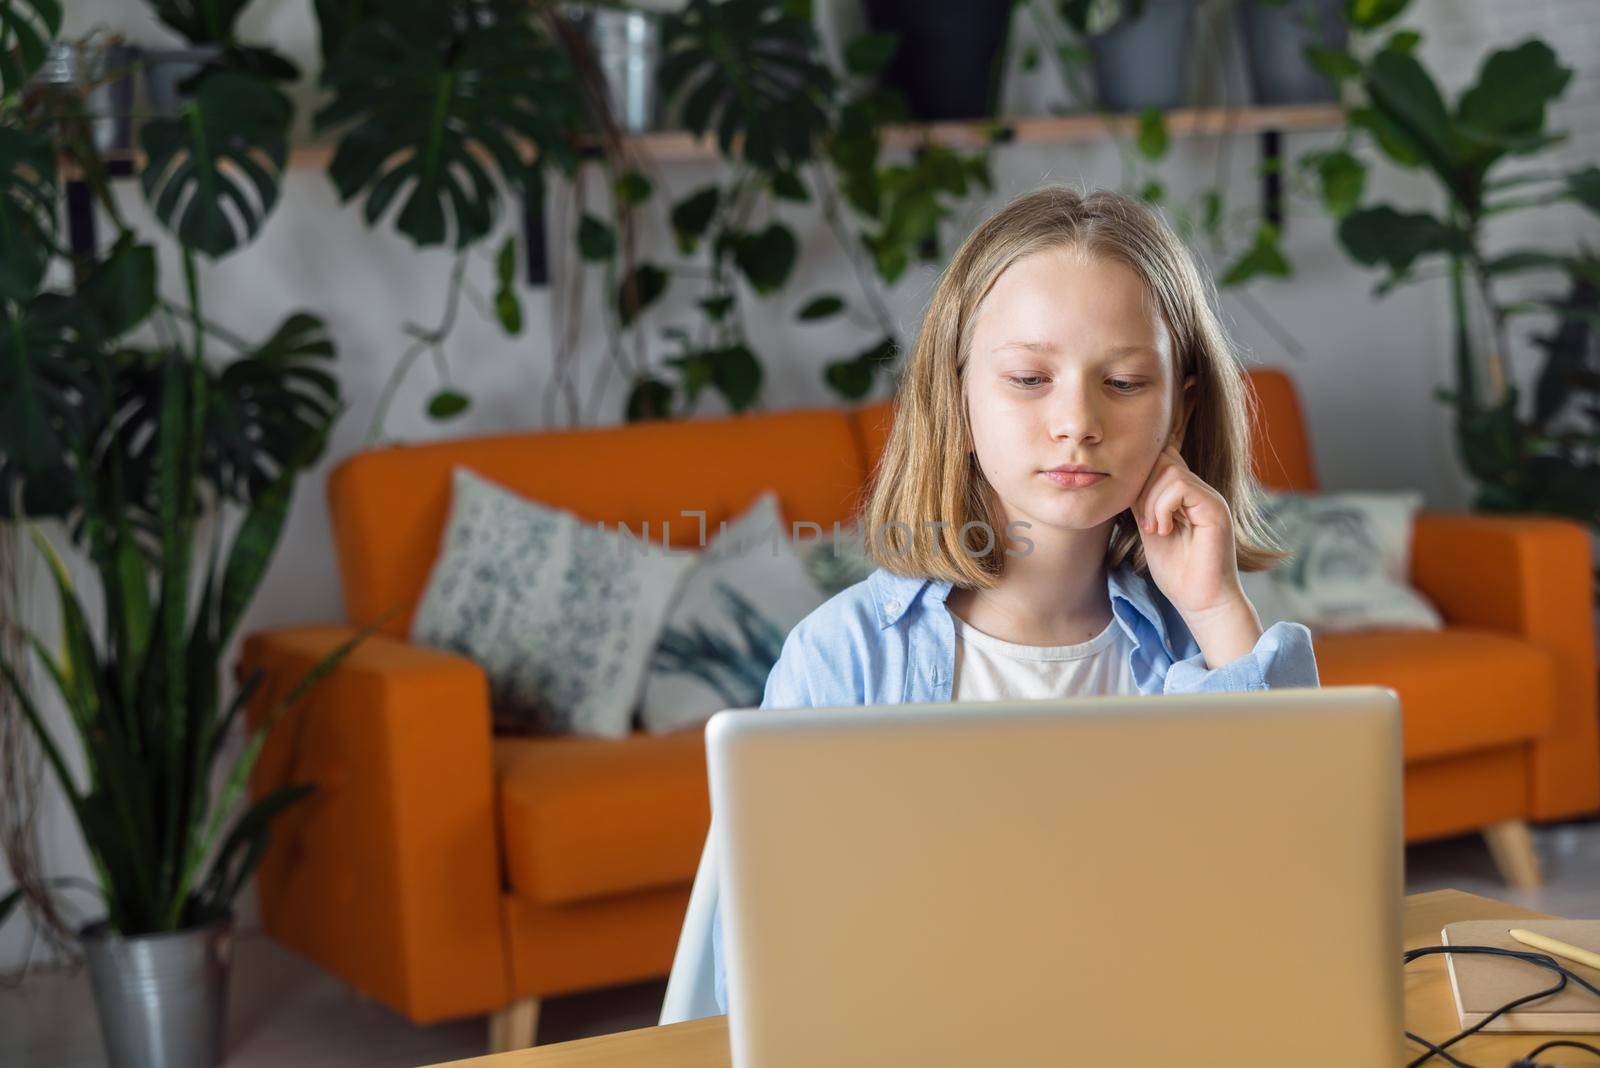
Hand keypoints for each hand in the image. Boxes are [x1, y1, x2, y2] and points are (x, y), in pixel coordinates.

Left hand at [1131, 443, 1244, 618]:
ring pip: (1170, 471)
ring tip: (1154, 529)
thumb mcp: (1150, 529)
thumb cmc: (1177, 573)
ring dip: (1151, 501)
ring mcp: (1210, 499)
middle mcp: (1202, 492)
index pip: (1162, 461)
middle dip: (1142, 488)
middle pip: (1163, 460)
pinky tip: (1163, 531)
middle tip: (1144, 522)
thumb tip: (1125, 481)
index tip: (1136, 514)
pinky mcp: (1215, 509)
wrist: (1201, 602)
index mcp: (1188, 496)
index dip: (1141, 480)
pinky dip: (1162, 507)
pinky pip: (1180, 487)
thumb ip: (1143, 503)